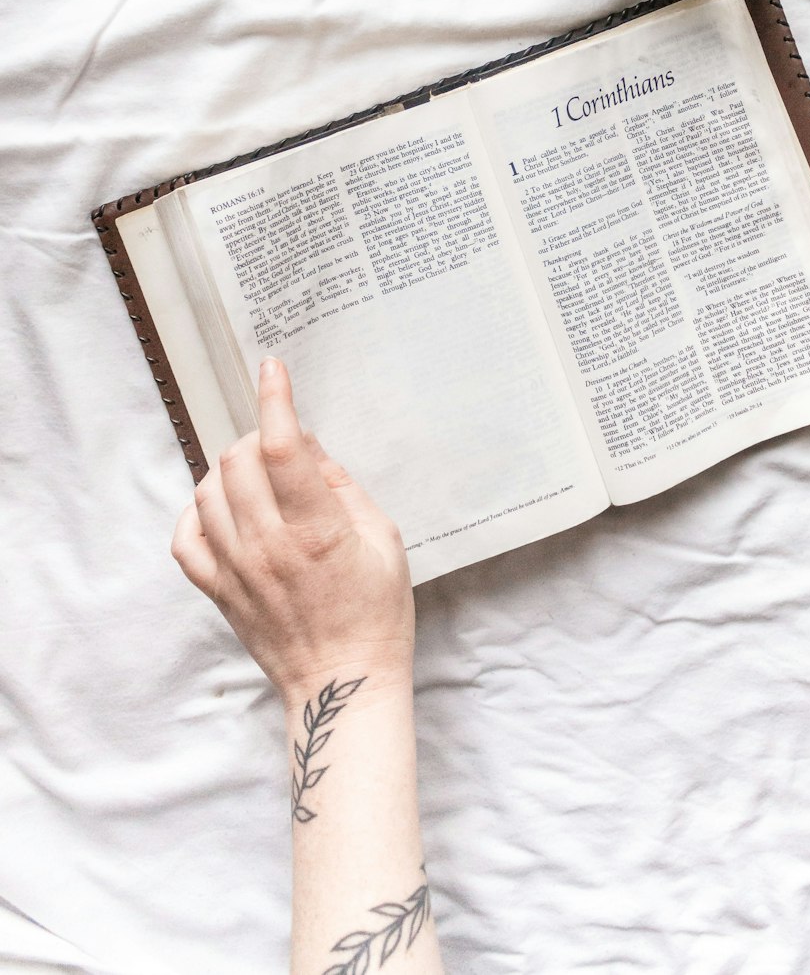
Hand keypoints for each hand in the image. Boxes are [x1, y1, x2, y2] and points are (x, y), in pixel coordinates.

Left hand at [171, 358, 413, 703]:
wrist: (342, 682)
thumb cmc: (375, 612)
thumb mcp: (383, 538)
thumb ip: (342, 486)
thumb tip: (308, 446)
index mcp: (316, 529)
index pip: (280, 447)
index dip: (275, 399)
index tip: (273, 368)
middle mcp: (268, 545)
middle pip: (237, 459)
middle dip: (258, 437)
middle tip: (284, 449)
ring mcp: (237, 569)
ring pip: (209, 488)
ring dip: (231, 469)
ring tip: (261, 481)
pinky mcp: (219, 590)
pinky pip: (186, 535)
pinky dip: (199, 510)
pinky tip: (224, 509)